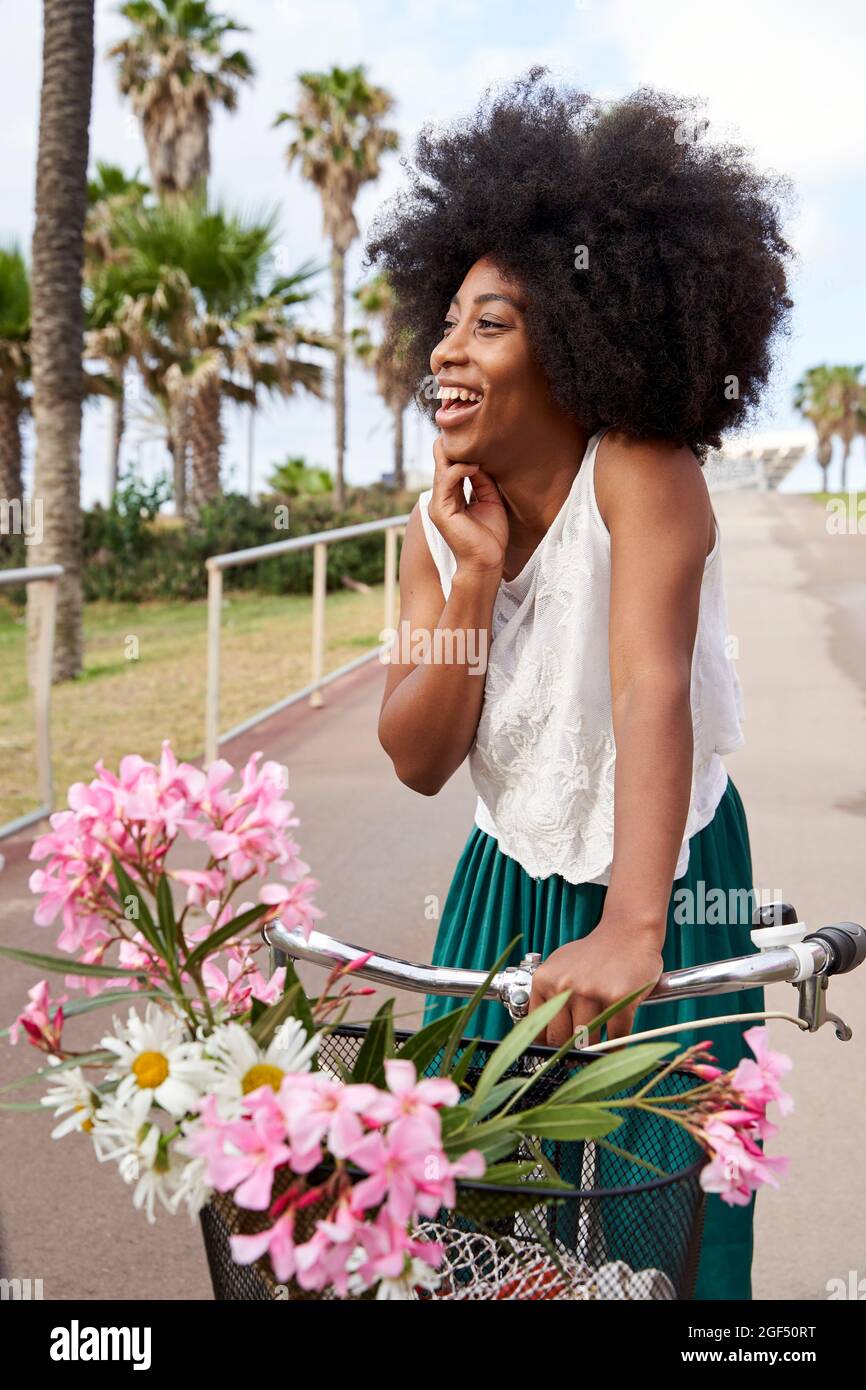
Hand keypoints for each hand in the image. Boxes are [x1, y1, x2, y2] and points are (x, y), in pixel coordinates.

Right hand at [428, 434, 507, 577]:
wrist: (487, 562)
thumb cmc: (490, 537)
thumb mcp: (490, 501)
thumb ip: (483, 482)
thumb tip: (480, 461)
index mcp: (452, 496)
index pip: (450, 465)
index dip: (460, 449)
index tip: (475, 435)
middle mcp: (442, 497)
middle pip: (442, 462)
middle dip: (454, 445)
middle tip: (469, 429)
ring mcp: (439, 503)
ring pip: (443, 467)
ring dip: (458, 453)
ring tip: (474, 445)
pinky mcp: (441, 510)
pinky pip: (447, 480)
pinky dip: (460, 469)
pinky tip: (475, 466)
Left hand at [528, 916, 664, 1048]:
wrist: (627, 932)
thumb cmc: (593, 954)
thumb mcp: (559, 967)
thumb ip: (547, 997)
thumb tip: (536, 1037)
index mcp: (545, 980)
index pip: (537, 1028)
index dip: (545, 1048)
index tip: (552, 1058)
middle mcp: (565, 986)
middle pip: (561, 1040)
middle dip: (569, 1055)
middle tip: (576, 1060)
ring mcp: (592, 992)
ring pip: (588, 1042)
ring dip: (594, 1051)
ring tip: (598, 1049)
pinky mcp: (619, 998)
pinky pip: (616, 1038)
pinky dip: (617, 1047)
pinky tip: (617, 1043)